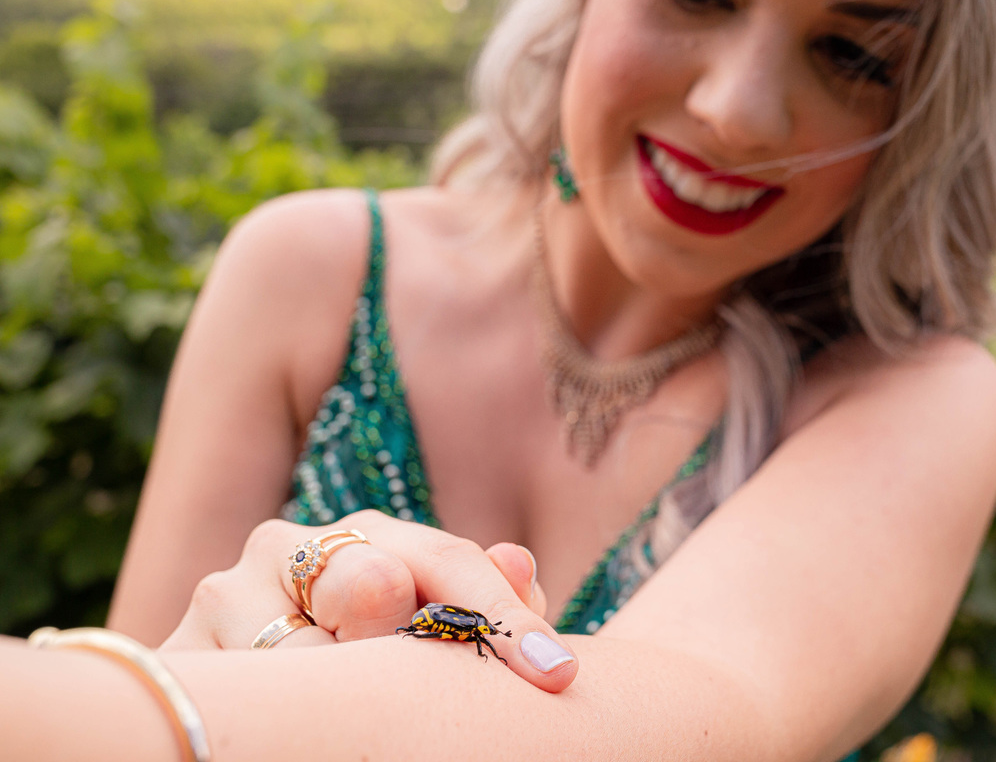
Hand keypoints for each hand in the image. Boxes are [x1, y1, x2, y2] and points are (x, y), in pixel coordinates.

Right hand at [162, 511, 577, 692]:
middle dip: (411, 646)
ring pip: (309, 654)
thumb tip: (522, 561)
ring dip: (345, 698)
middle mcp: (285, 546)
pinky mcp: (172, 654)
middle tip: (428, 697)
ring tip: (348, 717)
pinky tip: (304, 727)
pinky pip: (243, 698)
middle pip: (378, 587)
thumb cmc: (359, 664)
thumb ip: (479, 603)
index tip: (556, 675)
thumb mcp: (424, 631)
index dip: (503, 617)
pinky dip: (287, 721)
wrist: (247, 684)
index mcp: (360, 536)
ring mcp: (222, 594)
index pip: (445, 560)